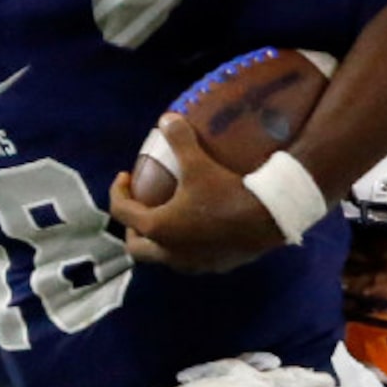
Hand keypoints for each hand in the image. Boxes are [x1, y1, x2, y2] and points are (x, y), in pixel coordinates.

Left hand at [108, 113, 286, 273]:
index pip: (121, 212)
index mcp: (157, 228)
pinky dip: (183, 246)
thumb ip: (179, 140)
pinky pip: (188, 260)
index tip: (126, 177)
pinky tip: (197, 229)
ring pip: (162, 257)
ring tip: (168, 218)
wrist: (269, 220)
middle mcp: (168, 252)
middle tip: (141, 206)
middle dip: (132, 227)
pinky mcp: (212, 267)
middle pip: (136, 246)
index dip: (118, 192)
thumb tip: (167, 119)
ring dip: (158, 240)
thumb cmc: (227, 193)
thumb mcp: (199, 163)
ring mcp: (190, 264)